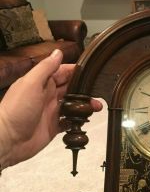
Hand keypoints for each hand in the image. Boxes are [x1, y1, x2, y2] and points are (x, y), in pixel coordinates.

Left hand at [0, 49, 102, 169]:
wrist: (8, 140)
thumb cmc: (17, 109)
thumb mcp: (31, 83)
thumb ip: (46, 68)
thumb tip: (58, 52)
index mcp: (42, 83)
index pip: (63, 72)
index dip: (76, 71)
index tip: (92, 72)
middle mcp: (48, 96)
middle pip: (71, 89)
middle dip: (85, 89)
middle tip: (99, 91)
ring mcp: (51, 112)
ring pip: (73, 105)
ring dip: (85, 105)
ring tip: (97, 107)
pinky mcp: (54, 127)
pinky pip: (69, 122)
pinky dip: (78, 121)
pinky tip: (85, 120)